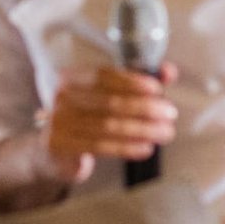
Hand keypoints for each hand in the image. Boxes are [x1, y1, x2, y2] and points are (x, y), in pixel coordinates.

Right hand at [43, 63, 178, 184]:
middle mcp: (61, 97)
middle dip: (145, 108)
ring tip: (165, 133)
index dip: (132, 82)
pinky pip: (100, 146)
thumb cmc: (87, 118)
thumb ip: (137, 82)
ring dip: (142, 130)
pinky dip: (127, 148)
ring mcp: (57, 122)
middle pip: (109, 102)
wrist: (54, 152)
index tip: (158, 89)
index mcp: (71, 77)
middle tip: (170, 114)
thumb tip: (168, 71)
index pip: (103, 75)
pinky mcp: (59, 145)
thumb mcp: (108, 97)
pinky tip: (146, 148)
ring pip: (108, 126)